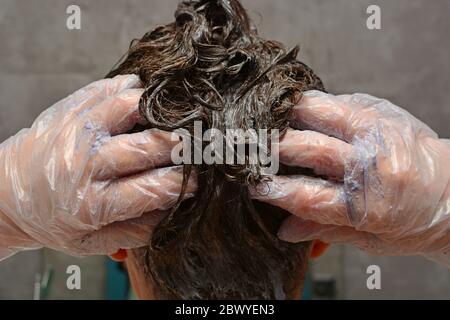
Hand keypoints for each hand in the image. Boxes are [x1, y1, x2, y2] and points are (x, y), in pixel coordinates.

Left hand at [0, 75, 195, 258]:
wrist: (6, 194)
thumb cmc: (55, 220)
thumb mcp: (93, 242)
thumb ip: (138, 230)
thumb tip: (176, 205)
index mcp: (92, 203)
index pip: (155, 187)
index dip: (185, 182)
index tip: (198, 179)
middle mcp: (84, 163)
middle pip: (150, 146)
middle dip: (182, 147)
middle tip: (194, 148)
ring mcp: (76, 129)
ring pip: (132, 106)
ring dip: (162, 112)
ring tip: (173, 123)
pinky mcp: (71, 108)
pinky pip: (111, 88)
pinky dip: (135, 90)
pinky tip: (145, 103)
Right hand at [252, 91, 449, 263]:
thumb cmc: (413, 221)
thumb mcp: (371, 239)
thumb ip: (325, 229)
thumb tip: (285, 228)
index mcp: (371, 204)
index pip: (307, 196)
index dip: (273, 190)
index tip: (252, 185)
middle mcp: (374, 161)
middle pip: (309, 147)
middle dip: (272, 147)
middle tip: (250, 148)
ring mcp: (378, 129)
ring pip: (320, 109)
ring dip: (287, 114)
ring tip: (265, 120)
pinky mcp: (380, 110)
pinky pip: (335, 100)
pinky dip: (309, 106)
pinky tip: (294, 112)